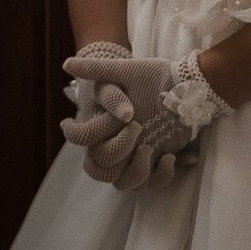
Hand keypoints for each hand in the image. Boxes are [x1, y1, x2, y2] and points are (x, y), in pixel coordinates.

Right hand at [61, 46, 192, 188]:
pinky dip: (163, 174)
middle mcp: (115, 144)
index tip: (89, 122)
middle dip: (116, 149)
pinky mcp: (156, 163)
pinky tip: (172, 155)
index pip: (82, 137)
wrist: (183, 84)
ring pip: (124, 183)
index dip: (78, 132)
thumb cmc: (148, 75)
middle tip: (136, 126)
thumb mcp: (124, 69)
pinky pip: (154, 182)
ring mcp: (135, 157)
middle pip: (100, 168)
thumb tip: (67, 66)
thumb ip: (96, 68)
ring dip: (137, 170)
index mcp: (103, 124)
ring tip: (149, 148)